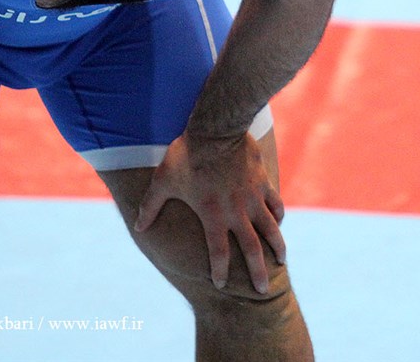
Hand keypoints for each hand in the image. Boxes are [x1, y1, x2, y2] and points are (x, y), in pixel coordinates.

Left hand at [134, 133, 285, 293]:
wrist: (217, 129)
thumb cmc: (186, 155)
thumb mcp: (163, 181)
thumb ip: (150, 206)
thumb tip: (138, 227)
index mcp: (212, 215)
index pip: (218, 252)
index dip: (219, 270)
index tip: (219, 284)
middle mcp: (236, 212)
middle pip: (251, 248)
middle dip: (258, 271)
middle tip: (263, 289)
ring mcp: (252, 197)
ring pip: (270, 228)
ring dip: (277, 246)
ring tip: (281, 260)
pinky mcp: (262, 182)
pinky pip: (274, 203)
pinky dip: (277, 215)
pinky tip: (278, 222)